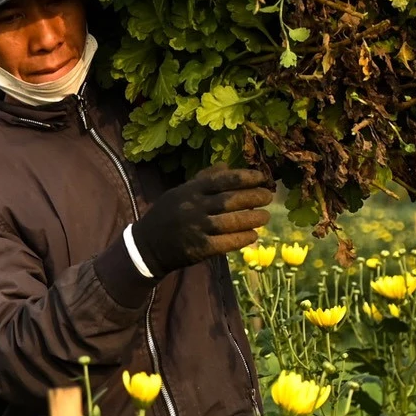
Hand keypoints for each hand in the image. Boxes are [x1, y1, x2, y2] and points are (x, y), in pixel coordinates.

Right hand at [131, 166, 274, 273]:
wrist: (147, 246)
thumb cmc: (168, 215)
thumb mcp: (180, 191)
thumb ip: (203, 178)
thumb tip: (227, 166)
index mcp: (190, 190)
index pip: (222, 180)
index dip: (245, 178)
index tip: (261, 177)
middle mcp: (193, 207)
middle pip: (230, 200)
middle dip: (253, 197)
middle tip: (269, 197)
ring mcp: (196, 228)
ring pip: (231, 222)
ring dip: (252, 219)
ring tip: (266, 216)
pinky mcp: (199, 248)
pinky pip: (226, 242)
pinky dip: (242, 239)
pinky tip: (253, 236)